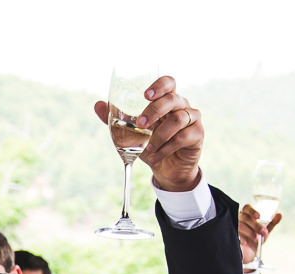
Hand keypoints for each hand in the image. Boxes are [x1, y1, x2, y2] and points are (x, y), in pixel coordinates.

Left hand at [93, 75, 201, 191]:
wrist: (167, 170)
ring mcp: (192, 119)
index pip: (169, 83)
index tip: (145, 95)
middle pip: (172, 100)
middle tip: (140, 124)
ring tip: (148, 147)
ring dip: (160, 134)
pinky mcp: (197, 135)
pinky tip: (155, 156)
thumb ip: (116, 119)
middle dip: (154, 111)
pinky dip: (166, 148)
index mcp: (167, 100)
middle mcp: (182, 106)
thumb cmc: (151, 145)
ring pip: (179, 119)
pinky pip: (182, 137)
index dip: (159, 85)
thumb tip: (97, 105)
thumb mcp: (131, 133)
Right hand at [238, 204, 281, 266]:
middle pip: (245, 217)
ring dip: (251, 232)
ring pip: (241, 226)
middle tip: (263, 232)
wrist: (248, 255)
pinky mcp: (231, 238)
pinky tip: (247, 241)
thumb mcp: (264, 232)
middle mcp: (238, 220)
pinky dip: (243, 237)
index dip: (252, 211)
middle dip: (256, 225)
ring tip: (257, 239)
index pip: (247, 208)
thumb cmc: (255, 240)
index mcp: (246, 216)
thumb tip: (280, 215)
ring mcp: (234, 229)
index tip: (258, 216)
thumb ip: (272, 223)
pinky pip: (235, 234)